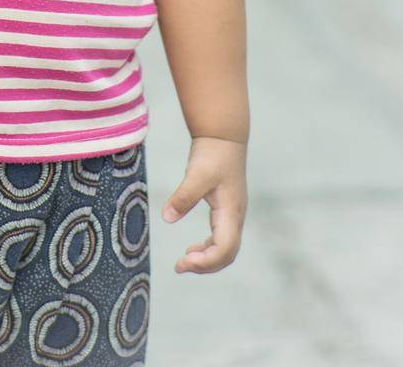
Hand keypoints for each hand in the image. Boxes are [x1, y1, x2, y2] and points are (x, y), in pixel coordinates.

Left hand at [161, 135, 246, 273]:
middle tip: (180, 266)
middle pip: (227, 254)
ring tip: (184, 261)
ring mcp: (233, 214)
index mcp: (231, 212)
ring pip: (225, 248)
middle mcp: (236, 217)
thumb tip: (167, 218)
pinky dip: (208, 248)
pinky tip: (193, 248)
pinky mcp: (226, 210)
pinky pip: (221, 238)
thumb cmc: (213, 154)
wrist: (224, 137)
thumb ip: (183, 196)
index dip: (206, 261)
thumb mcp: (196, 174)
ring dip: (207, 259)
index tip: (183, 260)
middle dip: (206, 265)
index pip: (225, 249)